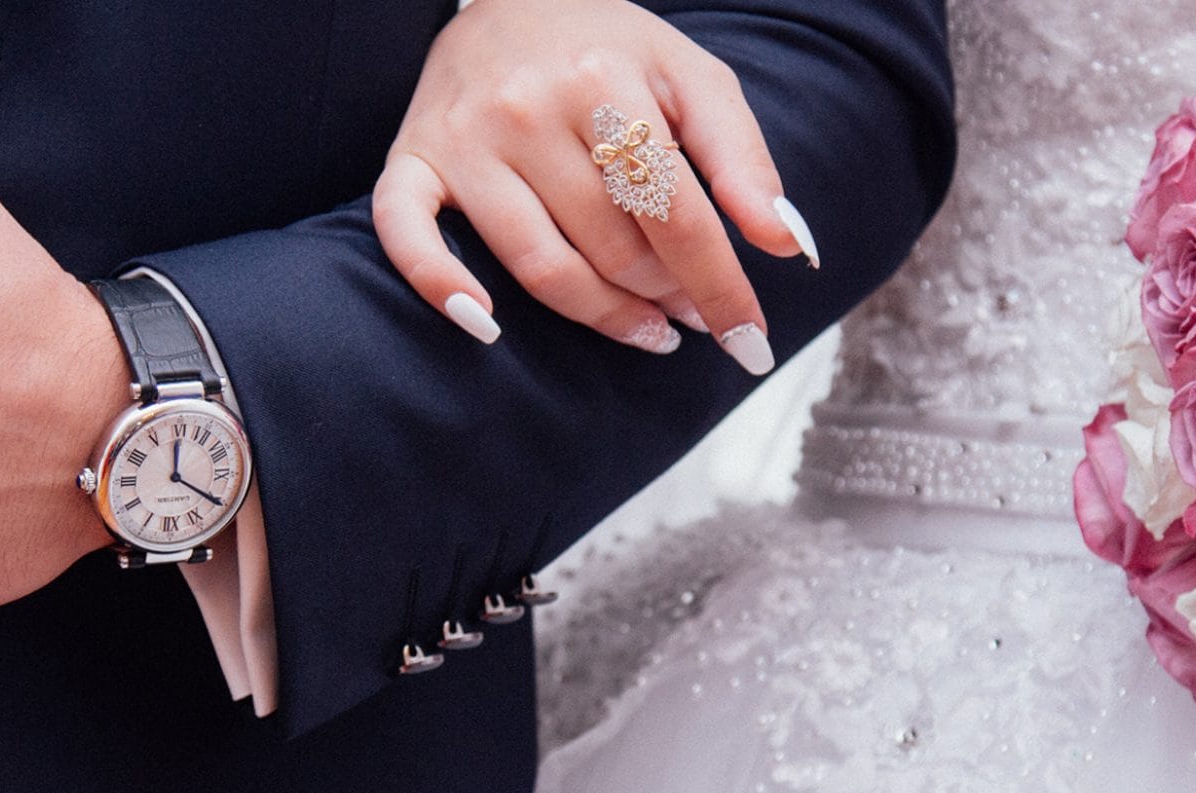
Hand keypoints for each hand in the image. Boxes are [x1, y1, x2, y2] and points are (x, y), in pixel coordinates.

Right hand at [373, 0, 813, 372]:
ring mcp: (463, 138)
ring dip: (603, 316)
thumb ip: (744, 159)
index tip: (749, 339)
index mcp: (604, 81)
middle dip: (668, 296)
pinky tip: (488, 328)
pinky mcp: (411, 158)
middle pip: (613, 248)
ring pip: (539, 265)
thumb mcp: (691, 78)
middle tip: (692, 312)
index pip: (676, 215)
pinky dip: (441, 287)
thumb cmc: (608, 49)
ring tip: (646, 328)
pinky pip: (406, 235)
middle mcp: (526, 109)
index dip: (720, 286)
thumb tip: (789, 248)